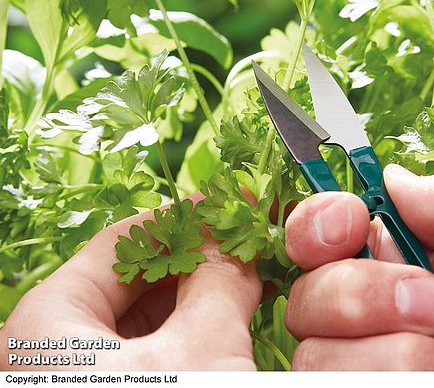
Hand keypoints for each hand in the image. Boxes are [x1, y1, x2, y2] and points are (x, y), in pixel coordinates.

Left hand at [0, 200, 260, 370]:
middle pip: (135, 278)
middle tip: (244, 239)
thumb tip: (239, 243)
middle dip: (196, 257)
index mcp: (45, 324)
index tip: (224, 202)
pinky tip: (229, 318)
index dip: (181, 217)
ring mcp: (78, 373)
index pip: (122, 242)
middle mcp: (51, 348)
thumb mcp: (198, 354)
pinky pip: (152, 352)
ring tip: (247, 275)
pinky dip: (190, 331)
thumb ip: (221, 285)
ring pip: (146, 318)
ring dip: (198, 295)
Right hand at [284, 166, 433, 369]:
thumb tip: (390, 179)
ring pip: (316, 353)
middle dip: (356, 292)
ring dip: (389, 357)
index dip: (321, 223)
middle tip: (431, 304)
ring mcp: (390, 372)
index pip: (336, 236)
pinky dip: (394, 380)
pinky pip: (329, 385)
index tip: (345, 225)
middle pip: (312, 290)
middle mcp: (403, 322)